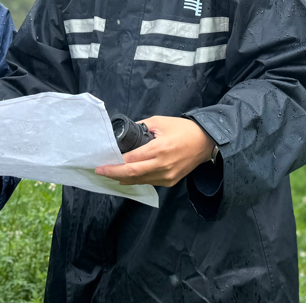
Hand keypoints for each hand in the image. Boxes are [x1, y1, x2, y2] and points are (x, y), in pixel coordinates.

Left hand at [95, 116, 214, 186]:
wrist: (205, 142)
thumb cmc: (183, 129)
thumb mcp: (160, 122)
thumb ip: (141, 127)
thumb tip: (125, 134)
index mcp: (160, 148)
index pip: (131, 159)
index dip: (115, 163)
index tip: (102, 163)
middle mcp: (163, 164)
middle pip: (132, 173)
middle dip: (113, 173)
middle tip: (100, 171)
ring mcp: (167, 175)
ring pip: (140, 180)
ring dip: (123, 178)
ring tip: (110, 174)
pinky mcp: (170, 181)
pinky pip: (149, 182)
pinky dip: (136, 180)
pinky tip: (126, 177)